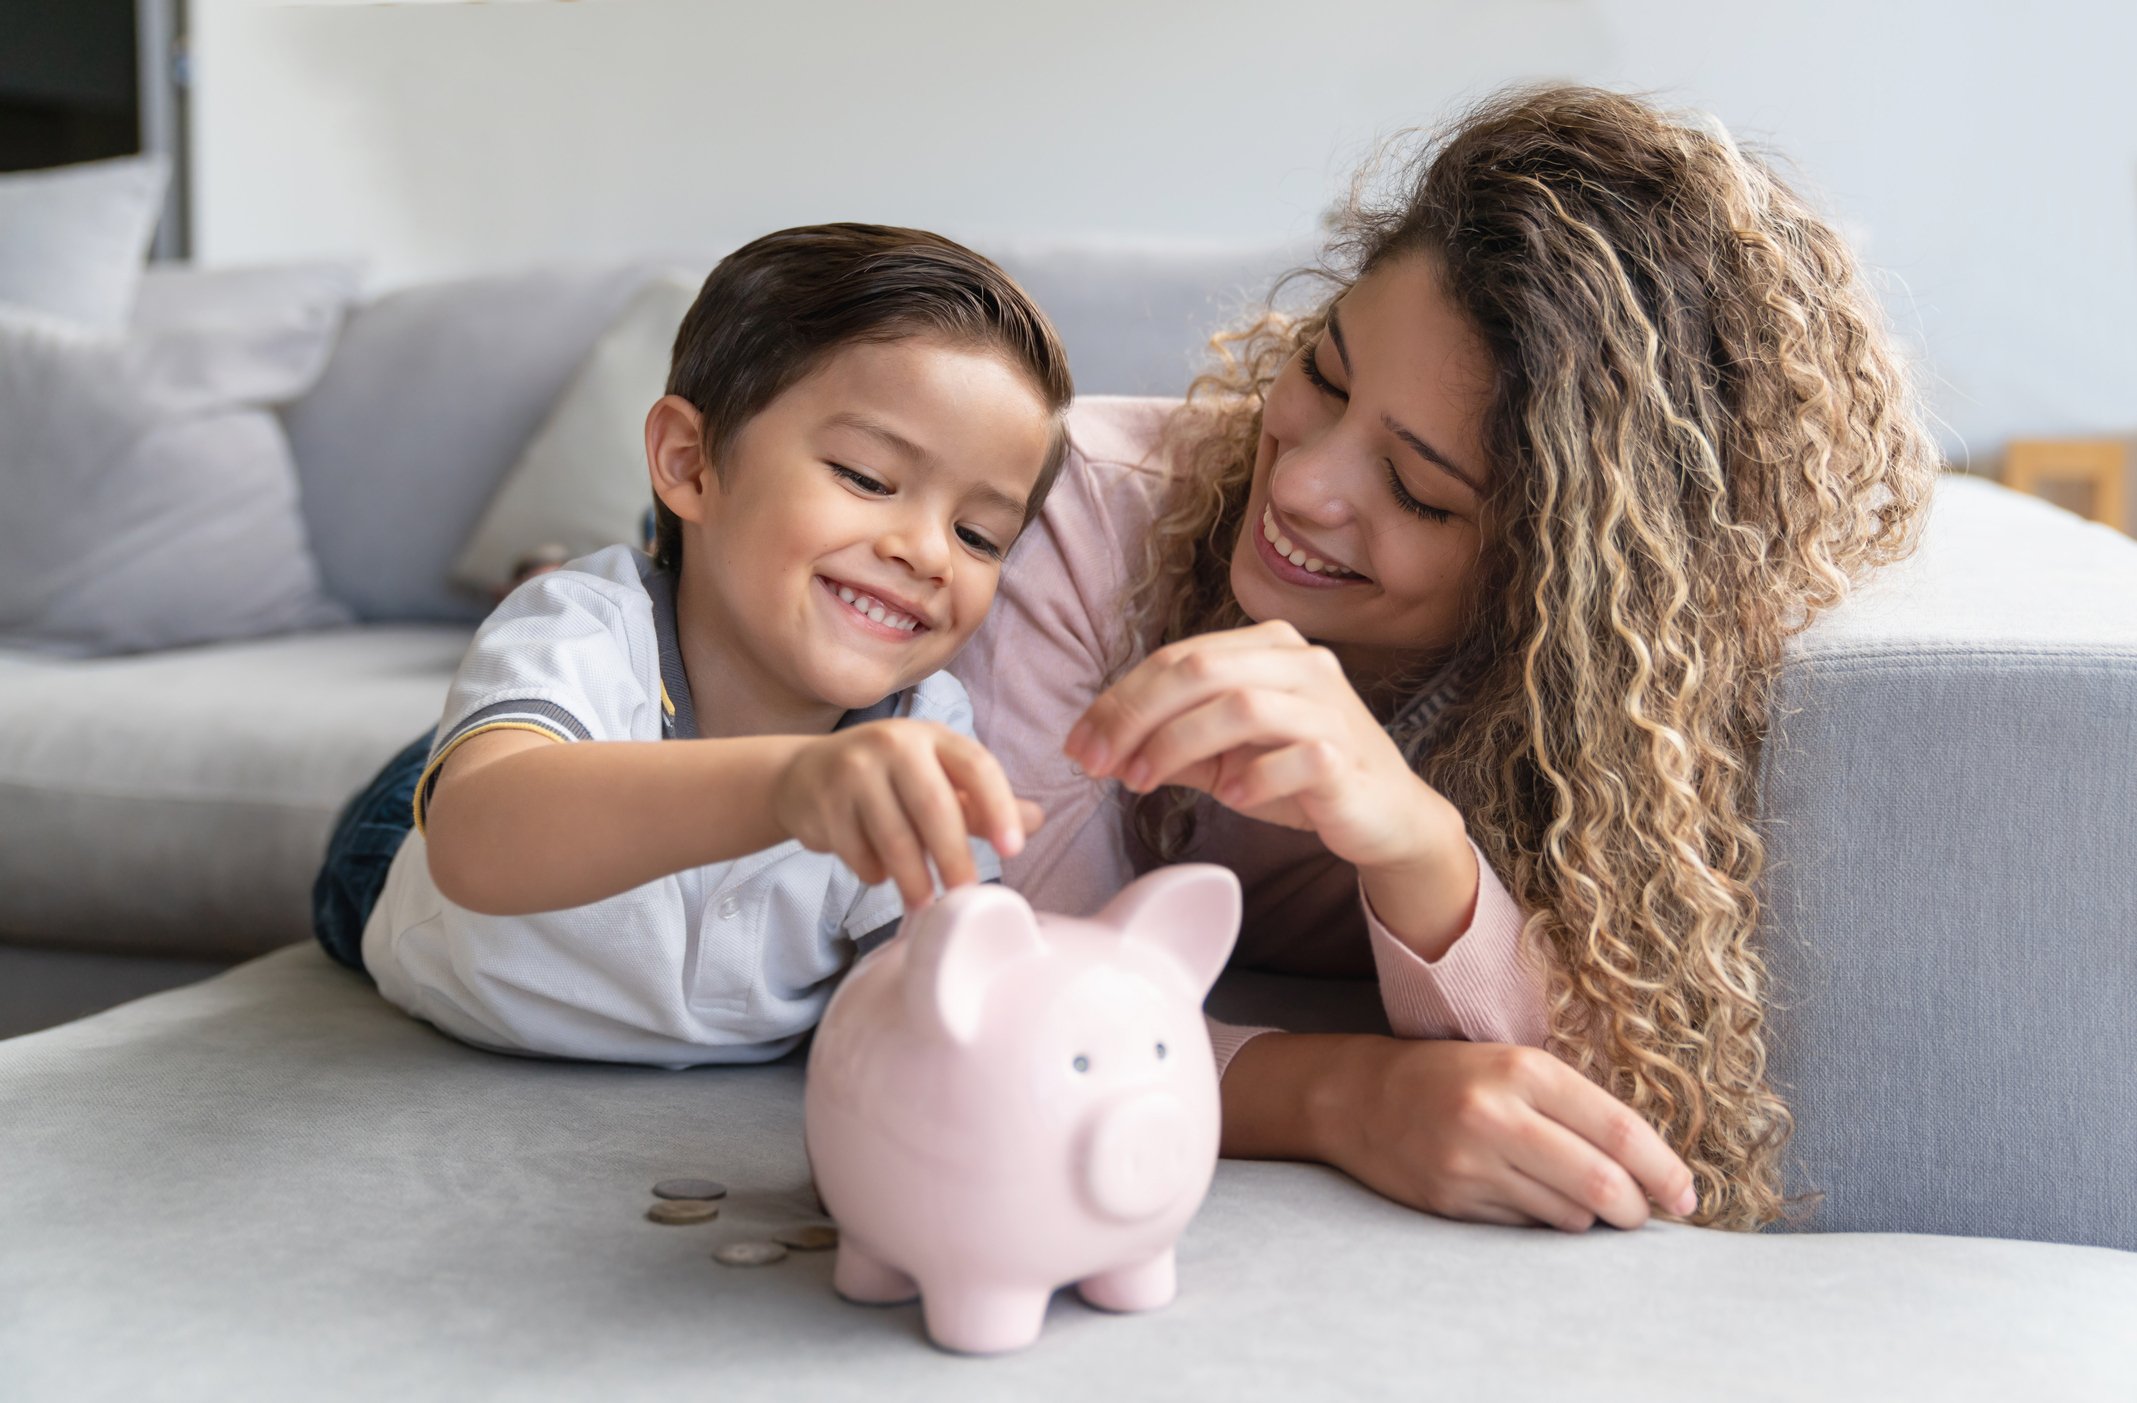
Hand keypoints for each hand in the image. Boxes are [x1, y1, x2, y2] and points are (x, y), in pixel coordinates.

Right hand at [772, 720, 1043, 909]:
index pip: (977, 766)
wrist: (804, 775)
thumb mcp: (936, 779)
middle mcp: (893, 744)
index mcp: (932, 736)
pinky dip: (874, 873)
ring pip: (894, 837)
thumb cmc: (887, 780)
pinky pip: (858, 852)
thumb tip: (1036, 821)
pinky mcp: (824, 802)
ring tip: (924, 903)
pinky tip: (879, 873)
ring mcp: (854, 770)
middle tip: (965, 894)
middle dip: (954, 858)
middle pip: (934, 807)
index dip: (999, 808)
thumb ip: (981, 803)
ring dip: (913, 879)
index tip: (1013, 849)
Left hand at [1064, 620, 1443, 872]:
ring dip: (1177, 745)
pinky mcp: (1346, 754)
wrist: (1385, 816)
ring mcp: (1328, 705)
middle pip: (1198, 669)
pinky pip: (1292, 755)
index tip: (1078, 744)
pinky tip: (1231, 798)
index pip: (1177, 658)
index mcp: (1267, 647)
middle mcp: (1301, 663)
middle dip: (1134, 716)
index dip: (1119, 699)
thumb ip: (1172, 743)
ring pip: (1239, 704)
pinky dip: (1252, 777)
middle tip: (1097, 763)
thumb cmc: (1301, 777)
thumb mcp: (1225, 755)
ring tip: (1143, 783)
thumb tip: (1101, 746)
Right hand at [1319, 1038, 1697, 1231]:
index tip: (1687, 1195)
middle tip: (1643, 1213)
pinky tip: (1532, 1199)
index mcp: (1524, 1071)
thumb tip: (1647, 1167)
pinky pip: (1526, 1228)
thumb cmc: (1451, 1075)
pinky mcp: (1451, 1201)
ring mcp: (1471, 1164)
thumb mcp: (1514, 1065)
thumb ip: (1576, 1107)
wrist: (1357, 1095)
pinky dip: (1544, 1223)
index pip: (1620, 1132)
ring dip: (1590, 1219)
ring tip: (1583, 1201)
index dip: (1665, 1172)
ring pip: (1568, 1216)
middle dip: (1636, 1210)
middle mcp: (1497, 1116)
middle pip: (1602, 1185)